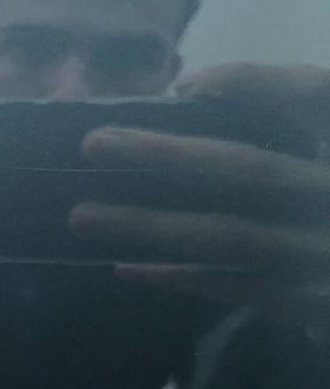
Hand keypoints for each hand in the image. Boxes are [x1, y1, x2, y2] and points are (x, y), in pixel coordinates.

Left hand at [72, 62, 329, 334]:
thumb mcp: (326, 151)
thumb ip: (298, 112)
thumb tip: (192, 94)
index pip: (314, 95)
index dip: (253, 84)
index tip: (187, 86)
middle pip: (247, 170)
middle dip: (166, 156)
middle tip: (94, 144)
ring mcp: (322, 253)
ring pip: (228, 237)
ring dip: (150, 226)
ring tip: (82, 217)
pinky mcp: (313, 304)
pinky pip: (232, 288)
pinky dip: (178, 277)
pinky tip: (127, 267)